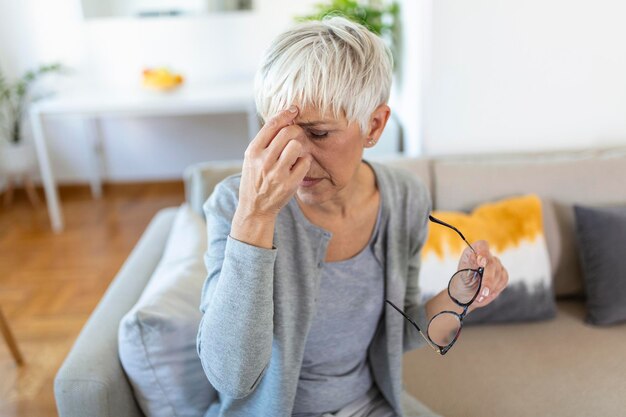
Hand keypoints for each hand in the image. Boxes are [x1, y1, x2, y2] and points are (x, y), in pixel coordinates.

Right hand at [237, 105, 310, 219]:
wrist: (255, 208)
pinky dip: (304, 162)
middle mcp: (264, 161)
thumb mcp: (251, 159)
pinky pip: (305, 162)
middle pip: (287, 132)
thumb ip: (264, 142)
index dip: (285, 114)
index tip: (294, 109)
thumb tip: (283, 120)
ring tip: (296, 152)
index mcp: (253, 152)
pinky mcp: (289, 184)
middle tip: (298, 134)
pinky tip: (298, 166)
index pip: (271, 125)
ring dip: (300, 146)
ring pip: (297, 145)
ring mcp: (277, 173)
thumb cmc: (255, 180)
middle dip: (296, 130)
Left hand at [457, 240, 508, 310]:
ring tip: (480, 296)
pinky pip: (503, 280)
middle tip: (482, 293)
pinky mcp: (502, 273)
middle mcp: (485, 256)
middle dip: (488, 280)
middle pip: (492, 263)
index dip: (483, 252)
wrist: (466, 295)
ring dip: (490, 287)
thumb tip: (475, 256)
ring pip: (499, 273)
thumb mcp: (462, 275)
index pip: (482, 245)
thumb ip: (469, 265)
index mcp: (473, 251)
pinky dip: (495, 289)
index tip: (481, 263)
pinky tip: (487, 294)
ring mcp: (495, 264)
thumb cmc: (462, 283)